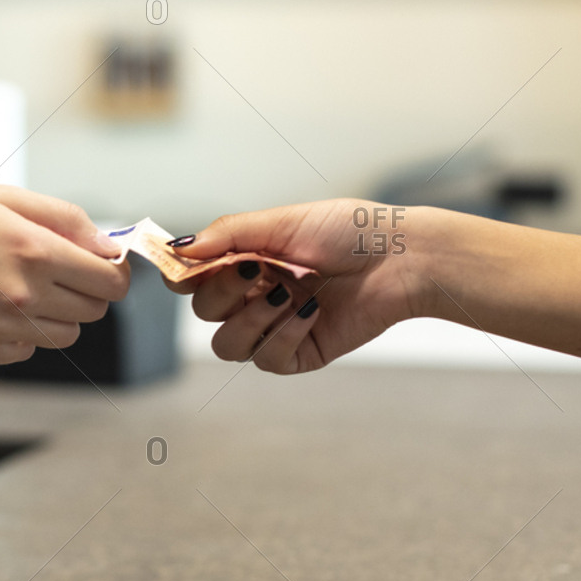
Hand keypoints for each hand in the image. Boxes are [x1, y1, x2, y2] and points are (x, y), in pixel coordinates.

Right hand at [0, 185, 129, 364]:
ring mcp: (1, 327)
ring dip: (59, 314)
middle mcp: (22, 295)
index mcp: (34, 251)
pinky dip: (24, 332)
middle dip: (87, 290)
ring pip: (66, 336)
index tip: (103, 264)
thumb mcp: (7, 197)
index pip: (110, 282)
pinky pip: (28, 349)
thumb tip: (108, 246)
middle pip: (94, 311)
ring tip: (26, 286)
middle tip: (59, 269)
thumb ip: (67, 219)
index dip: (114, 272)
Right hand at [175, 199, 421, 373]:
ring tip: (286, 294)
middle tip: (252, 271)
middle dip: (221, 293)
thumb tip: (179, 248)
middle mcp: (256, 295)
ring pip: (228, 346)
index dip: (183, 277)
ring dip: (250, 320)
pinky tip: (312, 311)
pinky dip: (285, 335)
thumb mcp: (281, 221)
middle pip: (204, 313)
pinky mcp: (300, 353)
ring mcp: (276, 327)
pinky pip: (267, 359)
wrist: (401, 258)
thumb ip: (227, 234)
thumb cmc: (350, 231)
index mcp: (248, 261)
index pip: (195, 279)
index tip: (183, 270)